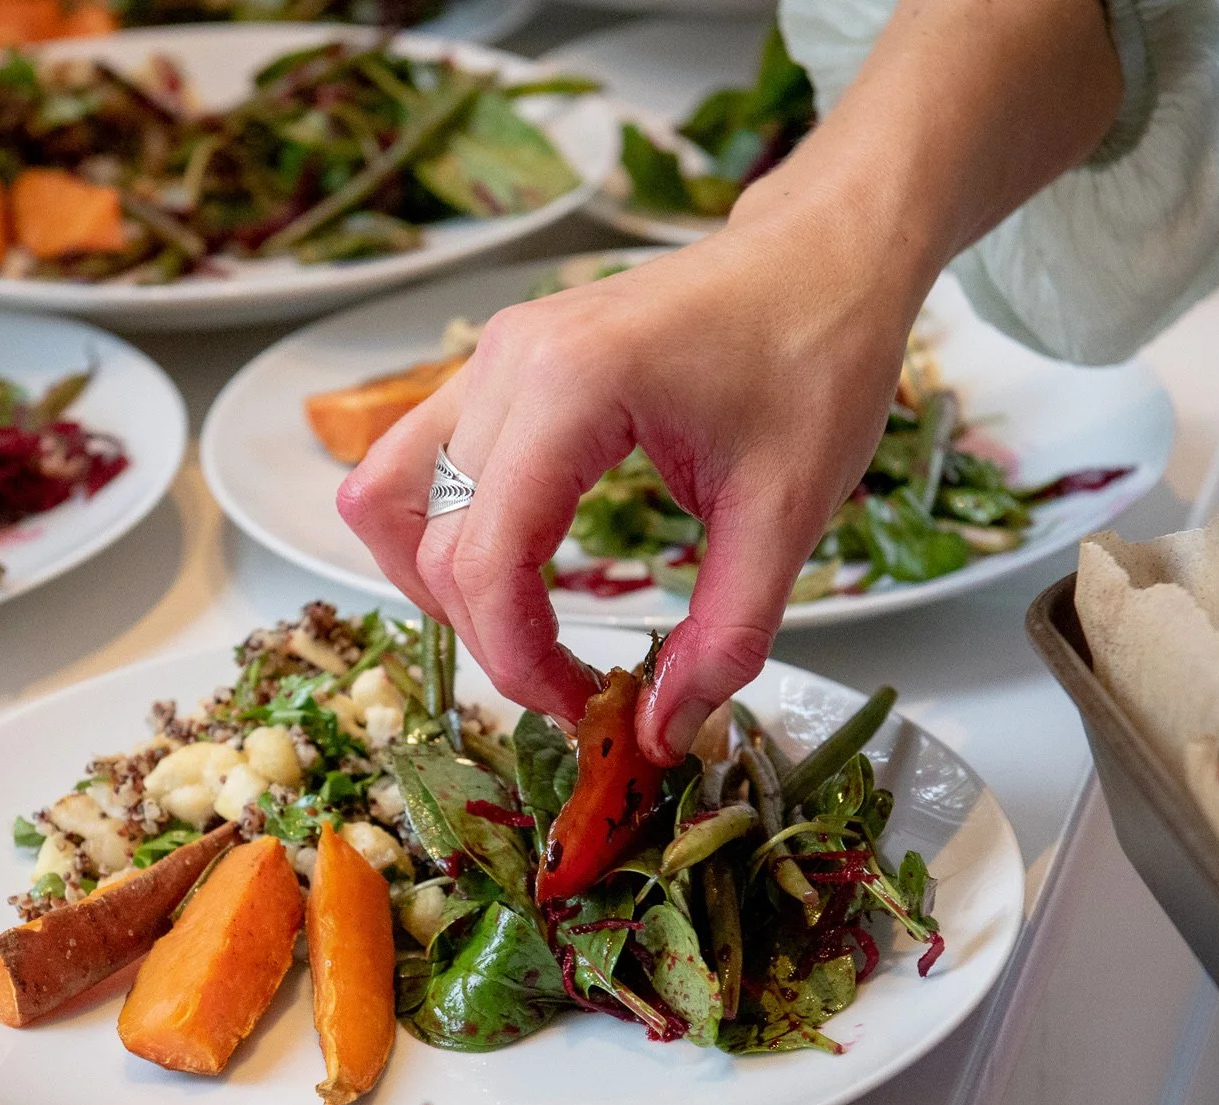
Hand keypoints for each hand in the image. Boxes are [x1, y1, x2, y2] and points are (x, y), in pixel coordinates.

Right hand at [335, 0, 1120, 762]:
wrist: (825, 255)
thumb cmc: (817, 357)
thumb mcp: (789, 513)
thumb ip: (725, 636)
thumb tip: (663, 734)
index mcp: (572, 385)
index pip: (487, 557)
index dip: (518, 661)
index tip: (583, 710)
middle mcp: (506, 361)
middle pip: (432, 541)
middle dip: (490, 638)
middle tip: (574, 690)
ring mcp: (492, 355)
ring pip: (394, 498)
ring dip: (439, 586)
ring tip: (524, 635)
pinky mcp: (498, 364)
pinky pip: (420, 463)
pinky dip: (445, 534)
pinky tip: (515, 575)